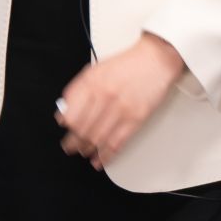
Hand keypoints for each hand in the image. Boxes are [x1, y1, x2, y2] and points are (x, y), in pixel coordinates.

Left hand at [56, 34, 187, 169]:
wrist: (156, 60)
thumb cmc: (127, 64)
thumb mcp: (95, 70)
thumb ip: (78, 90)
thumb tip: (64, 111)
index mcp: (92, 83)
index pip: (71, 114)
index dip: (67, 126)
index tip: (65, 129)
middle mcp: (104, 97)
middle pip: (82, 129)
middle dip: (74, 142)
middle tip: (70, 147)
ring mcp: (120, 109)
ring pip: (97, 139)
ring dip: (87, 150)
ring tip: (83, 153)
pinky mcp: (135, 120)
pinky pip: (116, 143)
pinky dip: (106, 156)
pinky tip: (99, 160)